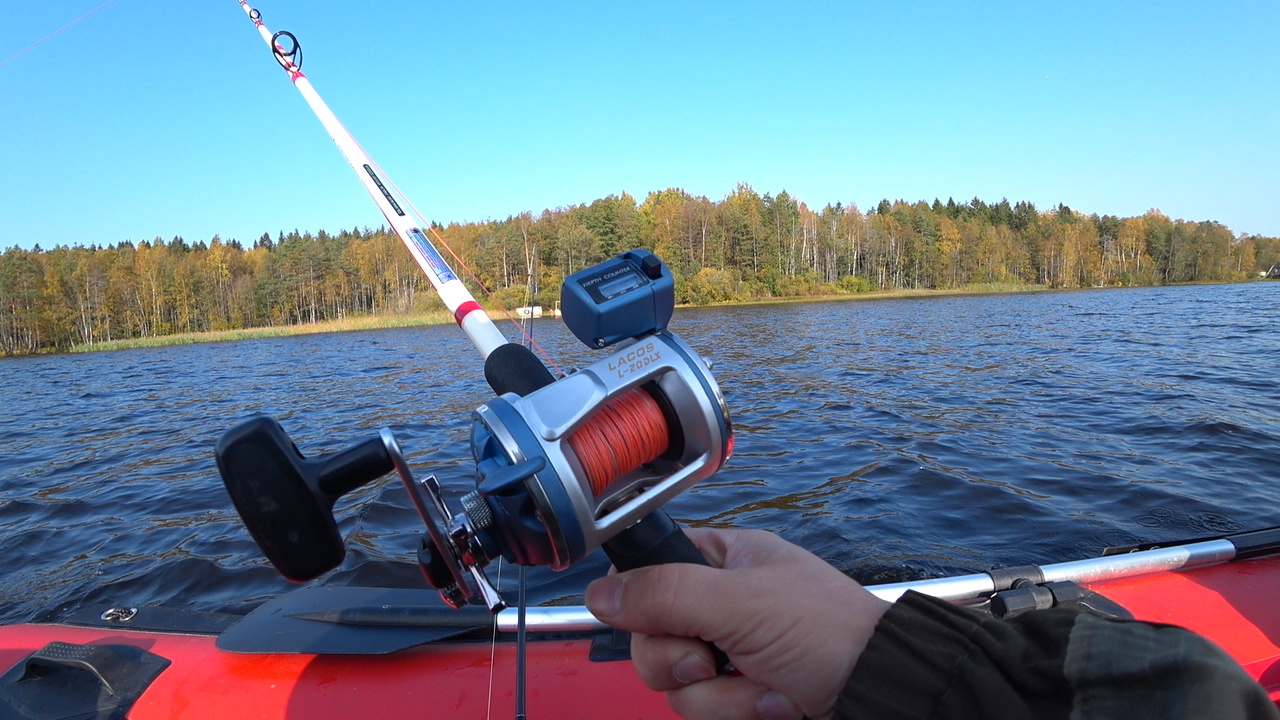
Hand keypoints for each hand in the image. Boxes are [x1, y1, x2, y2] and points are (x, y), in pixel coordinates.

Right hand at [585, 528, 890, 719]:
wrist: (883, 693)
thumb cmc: (827, 631)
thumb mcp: (742, 602)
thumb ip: (665, 594)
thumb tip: (596, 593)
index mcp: (721, 559)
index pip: (646, 570)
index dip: (638, 598)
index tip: (656, 618)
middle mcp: (719, 604)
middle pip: (649, 637)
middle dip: (681, 660)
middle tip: (714, 658)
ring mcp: (729, 653)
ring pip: (674, 683)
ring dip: (720, 695)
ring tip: (767, 684)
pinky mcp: (740, 696)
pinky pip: (704, 711)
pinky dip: (740, 713)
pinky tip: (777, 702)